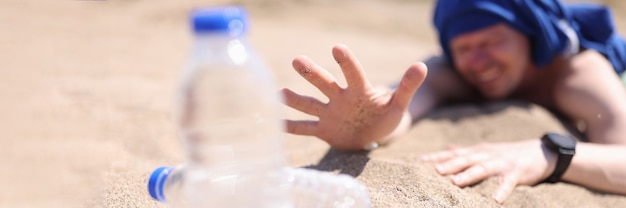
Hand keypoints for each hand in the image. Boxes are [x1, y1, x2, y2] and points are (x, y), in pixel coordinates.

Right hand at [281, 44, 426, 150]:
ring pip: (311, 104)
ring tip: (279, 94)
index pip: (353, 73)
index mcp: (359, 90)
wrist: (372, 135)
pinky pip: (305, 128)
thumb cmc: (386, 117)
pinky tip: (275, 123)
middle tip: (297, 60)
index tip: (337, 48)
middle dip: (312, 73)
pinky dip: (291, 127)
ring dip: (296, 100)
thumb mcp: (399, 105)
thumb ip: (408, 87)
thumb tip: (421, 65)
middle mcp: (340, 98)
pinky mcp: (323, 129)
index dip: (346, 62)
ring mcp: (330, 113)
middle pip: (325, 83)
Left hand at [421, 140, 556, 202]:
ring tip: (454, 182)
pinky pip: (508, 183)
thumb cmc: (509, 154)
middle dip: (449, 164)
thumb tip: (448, 148)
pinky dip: (501, 191)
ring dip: (468, 175)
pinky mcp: (517, 173)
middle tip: (435, 171)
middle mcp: (487, 155)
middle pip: (465, 159)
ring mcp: (502, 163)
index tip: (421, 161)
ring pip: (482, 169)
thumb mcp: (486, 151)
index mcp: (478, 151)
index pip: (454, 153)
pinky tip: (495, 200)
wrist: (541, 152)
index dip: (438, 156)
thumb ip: (466, 151)